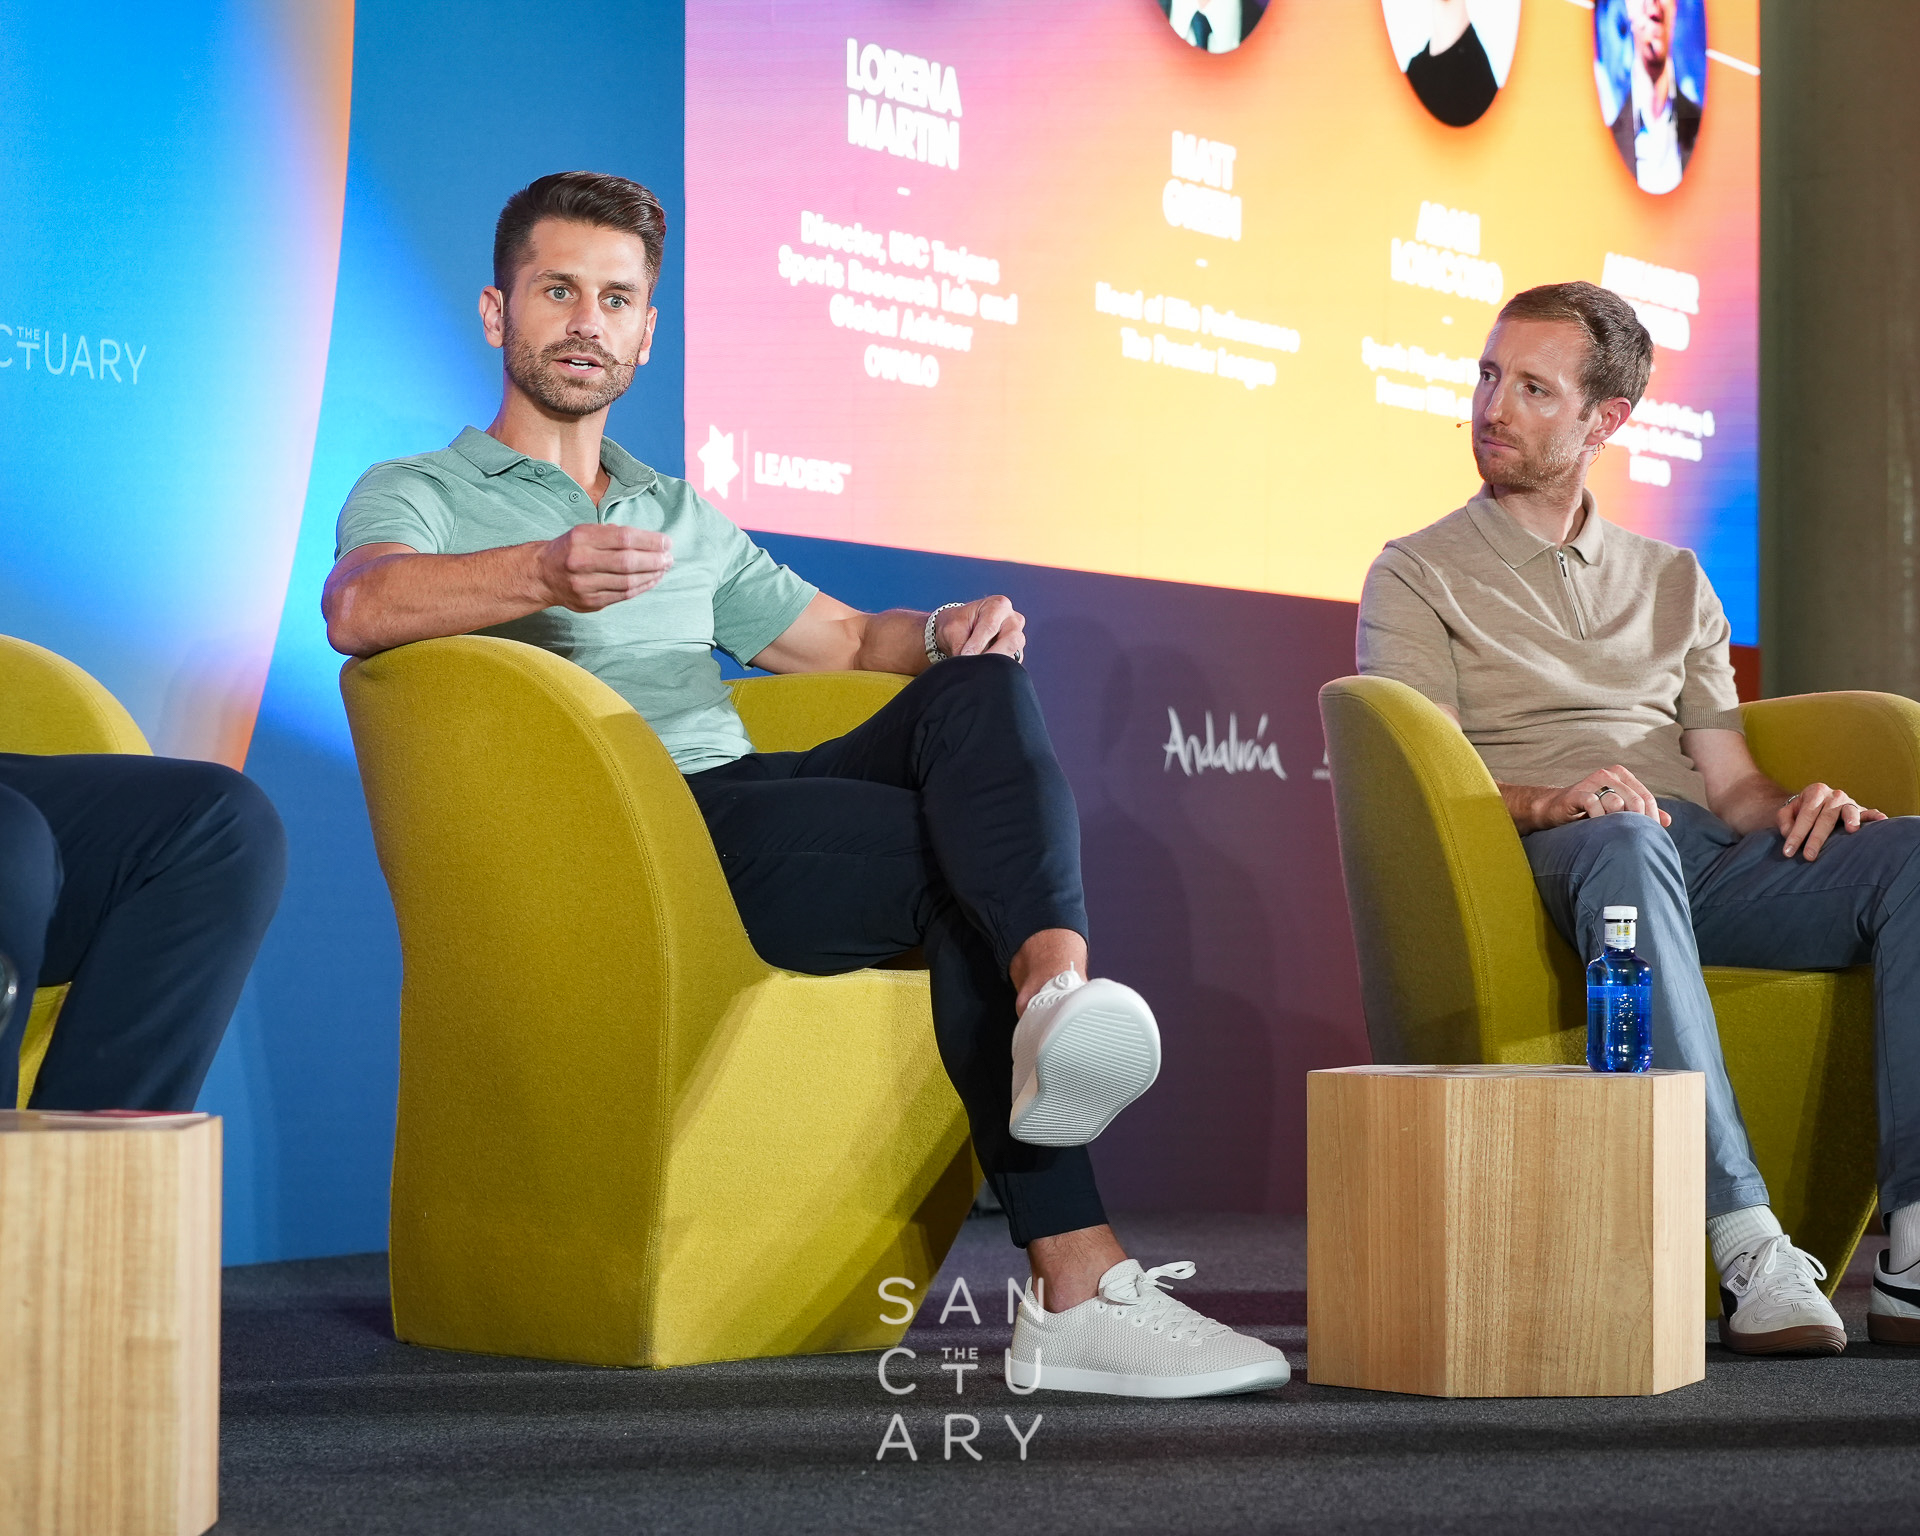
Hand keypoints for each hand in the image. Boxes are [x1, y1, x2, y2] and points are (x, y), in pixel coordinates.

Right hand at [537, 524, 672, 611]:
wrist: (542, 574)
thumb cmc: (571, 549)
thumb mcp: (586, 532)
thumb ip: (614, 534)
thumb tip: (652, 541)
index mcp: (581, 538)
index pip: (623, 538)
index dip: (650, 540)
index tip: (666, 542)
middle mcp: (580, 561)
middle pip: (627, 562)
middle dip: (654, 560)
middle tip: (669, 558)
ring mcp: (584, 585)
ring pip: (627, 582)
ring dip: (651, 575)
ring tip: (663, 568)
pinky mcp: (589, 602)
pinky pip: (622, 596)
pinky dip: (642, 587)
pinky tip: (652, 579)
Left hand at [936, 595, 1026, 660]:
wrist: (959, 630)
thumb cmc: (956, 624)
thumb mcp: (952, 629)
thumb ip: (960, 644)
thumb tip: (966, 663)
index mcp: (997, 605)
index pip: (990, 626)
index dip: (977, 644)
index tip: (965, 656)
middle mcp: (1012, 619)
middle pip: (1011, 640)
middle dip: (993, 655)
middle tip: (977, 667)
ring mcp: (1018, 636)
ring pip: (1014, 653)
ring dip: (996, 663)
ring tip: (978, 669)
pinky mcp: (1017, 652)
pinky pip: (1013, 663)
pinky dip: (998, 669)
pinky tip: (985, 670)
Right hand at [1536, 765, 1670, 829]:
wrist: (1554, 809)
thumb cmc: (1589, 810)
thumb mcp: (1617, 810)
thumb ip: (1640, 813)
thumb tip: (1667, 821)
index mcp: (1622, 775)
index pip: (1646, 797)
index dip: (1651, 819)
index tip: (1650, 837)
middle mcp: (1609, 774)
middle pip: (1635, 801)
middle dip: (1636, 823)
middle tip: (1631, 840)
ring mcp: (1592, 781)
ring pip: (1617, 802)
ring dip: (1615, 822)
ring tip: (1610, 833)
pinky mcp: (1576, 792)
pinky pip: (1594, 804)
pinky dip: (1598, 819)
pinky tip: (1596, 828)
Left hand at [1777, 782, 1885, 859]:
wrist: (1816, 801)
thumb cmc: (1800, 811)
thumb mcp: (1787, 813)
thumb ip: (1785, 822)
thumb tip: (1790, 834)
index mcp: (1815, 793)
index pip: (1805, 815)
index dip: (1796, 834)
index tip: (1788, 852)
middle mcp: (1834, 796)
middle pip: (1825, 817)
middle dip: (1816, 838)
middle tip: (1809, 856)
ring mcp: (1849, 802)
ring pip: (1849, 811)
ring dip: (1851, 820)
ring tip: (1852, 830)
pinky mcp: (1861, 810)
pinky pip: (1869, 812)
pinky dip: (1875, 816)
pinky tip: (1882, 820)